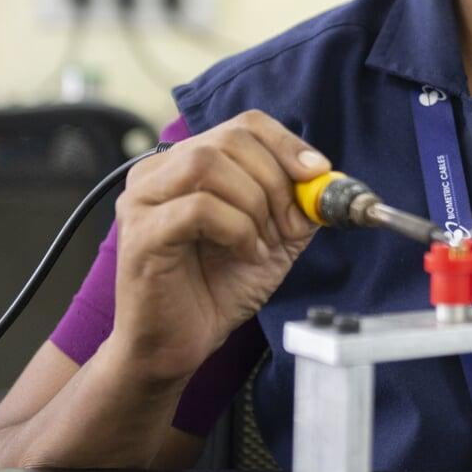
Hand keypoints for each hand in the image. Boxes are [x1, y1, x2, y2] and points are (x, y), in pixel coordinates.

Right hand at [111, 110, 330, 384]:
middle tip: (289, 224)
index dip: (287, 144)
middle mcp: (158, 172)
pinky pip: (200, 207)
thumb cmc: (216, 290)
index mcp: (186, 163)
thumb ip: (298, 204)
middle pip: (230, 139)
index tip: (317, 174)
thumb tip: (329, 179)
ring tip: (263, 242)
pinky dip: (238, 230)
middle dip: (276, 180)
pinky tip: (245, 255)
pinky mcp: (142, 231)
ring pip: (210, 164)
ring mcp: (143, 199)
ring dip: (254, 203)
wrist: (175, 347)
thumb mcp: (273, 237)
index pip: (243, 125)